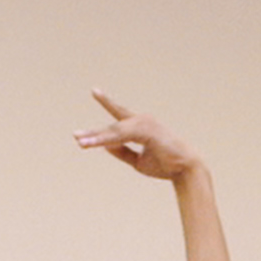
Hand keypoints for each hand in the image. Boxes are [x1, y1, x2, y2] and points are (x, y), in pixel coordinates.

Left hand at [73, 90, 200, 181]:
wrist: (185, 170)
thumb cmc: (165, 164)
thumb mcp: (137, 160)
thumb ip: (121, 151)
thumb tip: (104, 146)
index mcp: (141, 126)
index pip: (120, 114)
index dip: (107, 102)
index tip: (95, 91)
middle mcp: (142, 121)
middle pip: (113, 127)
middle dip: (94, 133)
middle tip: (76, 136)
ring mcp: (145, 124)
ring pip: (115, 132)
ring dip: (98, 138)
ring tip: (81, 143)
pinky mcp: (147, 130)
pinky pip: (123, 135)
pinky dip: (108, 139)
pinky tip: (96, 143)